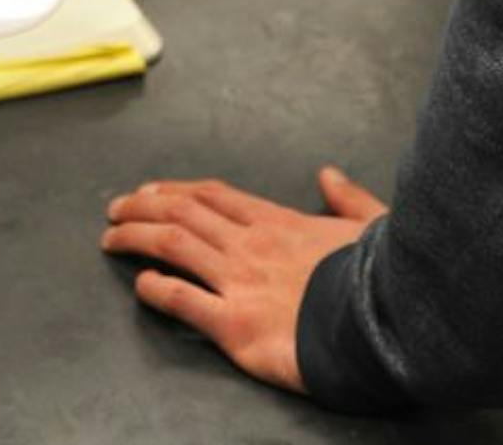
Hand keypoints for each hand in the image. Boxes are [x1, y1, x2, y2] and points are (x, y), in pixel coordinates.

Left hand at [100, 167, 389, 393]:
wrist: (391, 327)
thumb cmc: (387, 281)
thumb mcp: (374, 228)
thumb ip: (348, 200)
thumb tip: (330, 176)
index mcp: (280, 222)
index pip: (214, 196)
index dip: (176, 191)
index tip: (150, 191)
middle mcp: (251, 245)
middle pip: (182, 212)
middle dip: (141, 206)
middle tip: (114, 210)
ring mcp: (239, 282)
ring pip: (173, 244)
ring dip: (136, 237)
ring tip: (111, 238)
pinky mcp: (235, 323)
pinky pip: (183, 300)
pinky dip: (156, 290)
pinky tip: (141, 286)